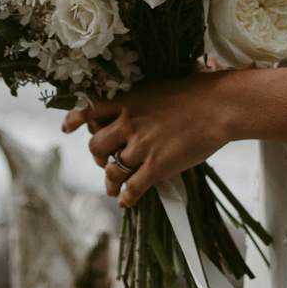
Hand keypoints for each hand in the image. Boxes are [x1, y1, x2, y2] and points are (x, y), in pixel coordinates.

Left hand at [62, 72, 229, 209]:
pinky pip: (132, 188)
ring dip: (109, 181)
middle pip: (95, 145)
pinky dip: (126, 198)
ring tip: (112, 187)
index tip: (67, 128)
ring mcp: (141, 146)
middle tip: (102, 162)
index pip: (89, 109)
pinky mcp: (156, 166)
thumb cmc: (197, 91)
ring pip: (111, 169)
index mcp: (128, 100)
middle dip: (96, 157)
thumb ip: (142, 99)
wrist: (219, 106)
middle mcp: (128, 123)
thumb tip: (137, 104)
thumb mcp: (160, 86)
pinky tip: (127, 201)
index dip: (75, 120)